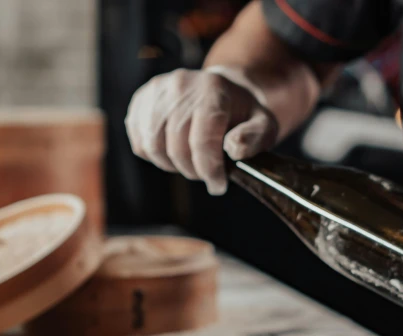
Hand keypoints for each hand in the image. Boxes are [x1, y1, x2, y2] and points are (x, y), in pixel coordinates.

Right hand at [124, 68, 277, 194]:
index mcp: (213, 89)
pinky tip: (174, 151)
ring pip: (153, 147)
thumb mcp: (263, 125)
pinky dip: (155, 156)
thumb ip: (255, 138)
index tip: (218, 185)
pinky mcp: (142, 99)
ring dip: (172, 165)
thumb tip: (234, 148)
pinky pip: (139, 142)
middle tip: (206, 173)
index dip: (209, 170)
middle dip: (193, 170)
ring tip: (190, 161)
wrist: (221, 90)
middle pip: (177, 147)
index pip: (202, 140)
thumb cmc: (242, 114)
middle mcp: (181, 84)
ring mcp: (157, 90)